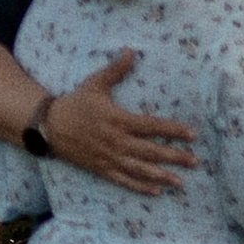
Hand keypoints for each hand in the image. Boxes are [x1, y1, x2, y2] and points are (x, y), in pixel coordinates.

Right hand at [44, 51, 195, 195]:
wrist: (49, 126)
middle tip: (194, 161)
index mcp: (118, 120)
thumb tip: (131, 51)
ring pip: (140, 169)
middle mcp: (117, 141)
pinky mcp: (101, 169)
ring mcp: (109, 158)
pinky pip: (124, 180)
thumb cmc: (75, 104)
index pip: (152, 126)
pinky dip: (140, 187)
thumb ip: (115, 70)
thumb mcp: (94, 84)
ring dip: (161, 176)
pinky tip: (156, 192)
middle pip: (151, 151)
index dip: (173, 130)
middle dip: (174, 157)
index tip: (192, 134)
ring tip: (180, 182)